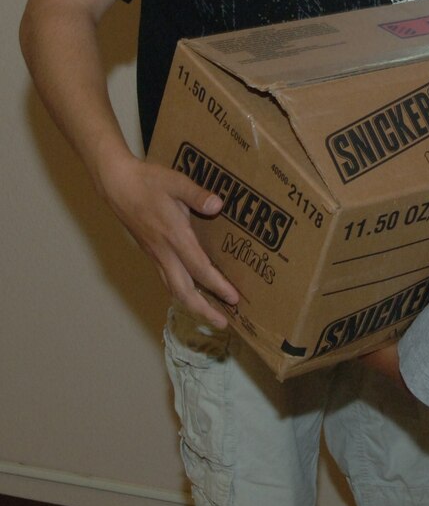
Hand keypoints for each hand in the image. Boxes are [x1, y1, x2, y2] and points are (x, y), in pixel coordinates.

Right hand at [97, 153, 238, 327]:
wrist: (117, 184)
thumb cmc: (147, 181)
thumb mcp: (175, 182)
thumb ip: (197, 194)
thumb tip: (218, 204)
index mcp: (174, 235)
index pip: (199, 268)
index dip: (218, 286)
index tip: (234, 299)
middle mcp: (164, 251)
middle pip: (184, 291)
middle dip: (203, 310)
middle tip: (223, 323)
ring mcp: (155, 254)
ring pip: (174, 288)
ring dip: (192, 305)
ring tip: (210, 315)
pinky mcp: (151, 252)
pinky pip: (167, 279)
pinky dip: (181, 292)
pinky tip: (190, 292)